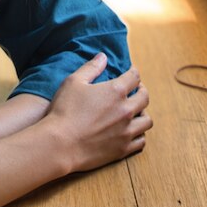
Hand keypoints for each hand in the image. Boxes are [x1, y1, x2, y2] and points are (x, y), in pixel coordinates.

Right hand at [43, 53, 151, 173]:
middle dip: (141, 91)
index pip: (134, 77)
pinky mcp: (123, 149)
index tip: (131, 72)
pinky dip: (139, 134)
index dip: (133, 72)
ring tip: (135, 112)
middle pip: (144, 97)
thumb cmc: (64, 111)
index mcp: (116, 91)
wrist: (60, 145)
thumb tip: (103, 56)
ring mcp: (126, 131)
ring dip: (142, 113)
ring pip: (146, 120)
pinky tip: (131, 131)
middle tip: (135, 90)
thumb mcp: (73, 82)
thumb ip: (91, 68)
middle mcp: (126, 110)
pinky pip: (141, 141)